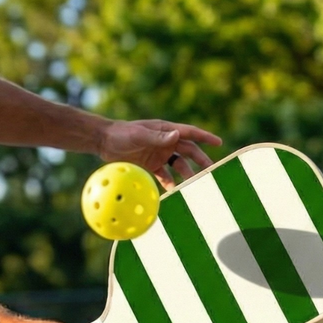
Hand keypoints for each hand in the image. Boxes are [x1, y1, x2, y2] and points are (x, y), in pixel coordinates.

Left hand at [99, 119, 221, 188]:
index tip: (219, 143)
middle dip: (201, 160)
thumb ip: (157, 137)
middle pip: (189, 152)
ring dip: (186, 174)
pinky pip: (165, 176)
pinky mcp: (151, 165)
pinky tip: (175, 191)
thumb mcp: (139, 134)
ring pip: (179, 165)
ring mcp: (159, 154)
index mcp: (165, 130)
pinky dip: (170, 183)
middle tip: (211, 171)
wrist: (104, 141)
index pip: (190, 133)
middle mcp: (165, 142)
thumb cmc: (121, 133)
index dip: (205, 137)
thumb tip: (177, 135)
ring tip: (193, 185)